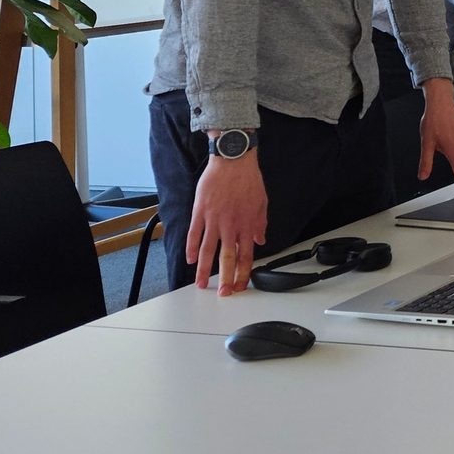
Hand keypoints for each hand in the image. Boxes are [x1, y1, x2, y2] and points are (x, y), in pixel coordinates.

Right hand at [189, 151, 266, 294]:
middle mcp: (231, 226)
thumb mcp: (262, 202)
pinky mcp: (200, 212)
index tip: (240, 285)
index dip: (243, 273)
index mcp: (247, 224)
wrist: (233, 160)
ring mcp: (214, 220)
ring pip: (208, 250)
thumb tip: (259, 240)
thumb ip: (260, 223)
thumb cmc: (248, 179)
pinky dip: (192, 248)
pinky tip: (191, 260)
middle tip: (222, 293)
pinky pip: (195, 234)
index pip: (246, 255)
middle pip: (227, 258)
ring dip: (205, 269)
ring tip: (201, 283)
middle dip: (225, 278)